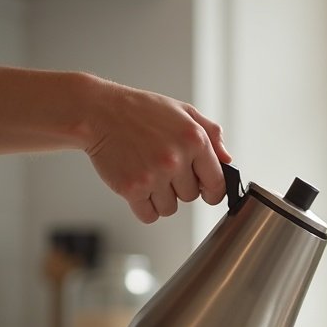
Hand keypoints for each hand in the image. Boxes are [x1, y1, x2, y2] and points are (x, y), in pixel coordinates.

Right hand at [84, 79, 232, 222]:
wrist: (98, 112)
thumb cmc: (140, 111)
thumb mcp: (183, 111)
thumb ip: (211, 134)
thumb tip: (228, 160)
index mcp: (194, 140)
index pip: (217, 183)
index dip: (213, 190)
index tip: (207, 191)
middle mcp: (176, 159)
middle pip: (191, 197)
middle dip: (180, 187)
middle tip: (163, 168)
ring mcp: (153, 175)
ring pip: (170, 208)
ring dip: (161, 198)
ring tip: (148, 173)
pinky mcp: (132, 188)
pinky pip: (149, 215)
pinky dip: (144, 207)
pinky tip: (138, 186)